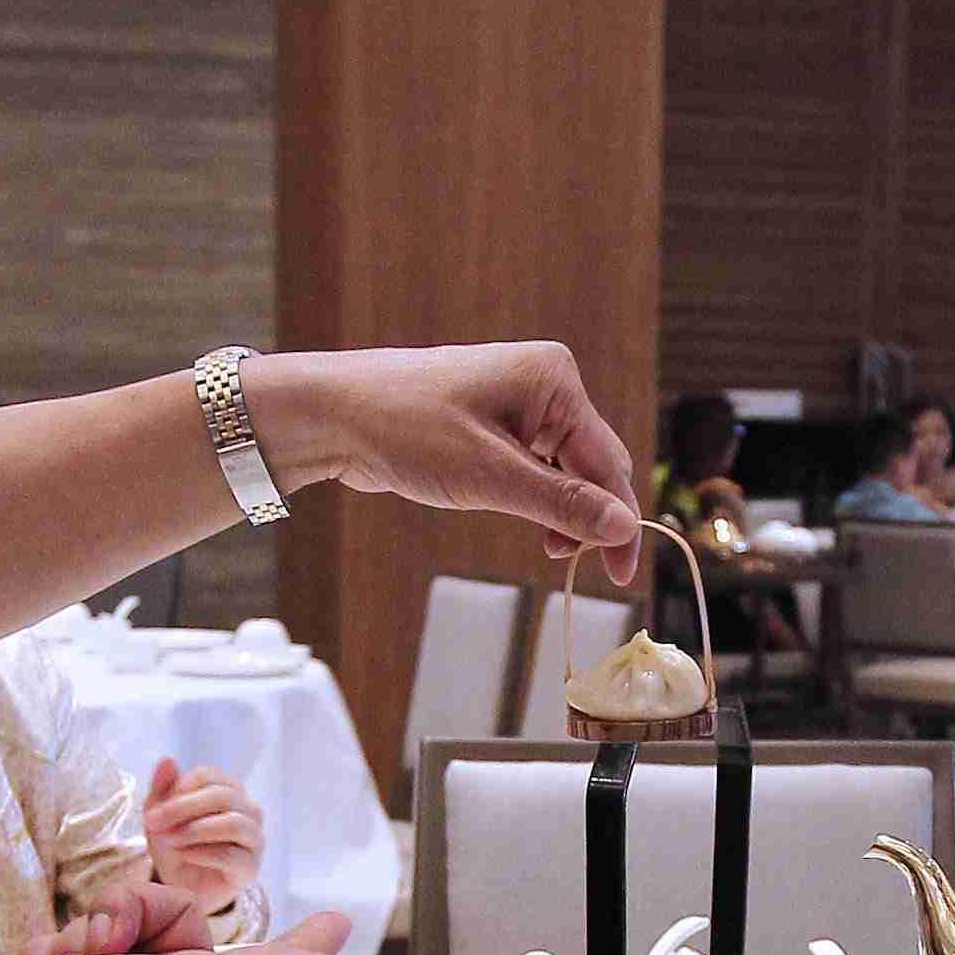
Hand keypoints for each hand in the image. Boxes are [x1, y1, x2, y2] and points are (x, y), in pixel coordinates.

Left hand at [139, 757, 262, 911]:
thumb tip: (167, 760)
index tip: (153, 810)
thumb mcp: (161, 816)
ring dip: (195, 830)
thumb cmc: (175, 846)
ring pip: (234, 824)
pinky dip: (202, 853)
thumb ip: (163, 789)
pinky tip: (183, 856)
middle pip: (223, 796)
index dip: (178, 789)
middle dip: (183, 809)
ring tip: (169, 840)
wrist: (182, 887)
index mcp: (228, 790)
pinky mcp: (251, 867)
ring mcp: (254, 839)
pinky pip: (231, 855)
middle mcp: (248, 810)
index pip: (208, 776)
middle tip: (153, 823)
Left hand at [237, 343, 643, 576]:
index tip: (621, 575)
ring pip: (564, 469)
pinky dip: (536, 498)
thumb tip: (622, 525)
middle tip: (572, 564)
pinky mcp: (495, 421)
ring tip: (545, 546)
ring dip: (562, 511)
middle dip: (589, 516)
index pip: (608, 461)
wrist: (332, 414)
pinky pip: (535, 466)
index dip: (619, 521)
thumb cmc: (402, 428)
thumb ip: (560, 502)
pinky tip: (523, 519)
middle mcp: (543, 383)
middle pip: (592, 464)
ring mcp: (519, 401)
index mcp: (553, 380)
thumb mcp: (488, 475)